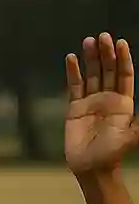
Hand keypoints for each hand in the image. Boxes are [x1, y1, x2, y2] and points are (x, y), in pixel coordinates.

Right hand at [64, 33, 137, 175]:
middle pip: (108, 71)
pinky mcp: (74, 108)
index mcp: (124, 103)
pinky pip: (74, 86)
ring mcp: (91, 102)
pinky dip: (72, 72)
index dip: (124, 59)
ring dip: (90, 59)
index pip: (125, 75)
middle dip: (106, 54)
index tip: (121, 43)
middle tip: (103, 37)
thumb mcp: (133, 136)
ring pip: (91, 75)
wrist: (91, 167)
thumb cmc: (113, 153)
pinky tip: (72, 59)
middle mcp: (108, 98)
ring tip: (88, 41)